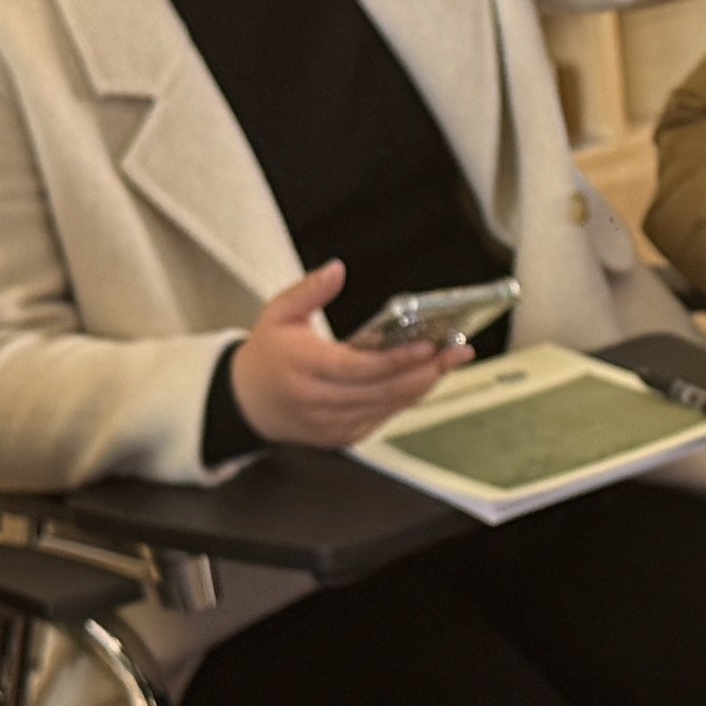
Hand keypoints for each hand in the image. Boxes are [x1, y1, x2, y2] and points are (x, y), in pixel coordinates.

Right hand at [225, 263, 462, 447]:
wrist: (249, 403)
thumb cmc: (268, 355)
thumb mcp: (278, 313)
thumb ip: (309, 290)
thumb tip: (337, 269)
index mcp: (303, 367)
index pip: (358, 367)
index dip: (397, 359)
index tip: (428, 345)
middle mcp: (318, 400)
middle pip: (383, 389)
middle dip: (425, 370)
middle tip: (457, 351)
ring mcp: (331, 423)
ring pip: (388, 406)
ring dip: (423, 384)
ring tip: (451, 361)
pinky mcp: (342, 436)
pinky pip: (383, 417)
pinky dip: (406, 398)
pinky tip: (427, 378)